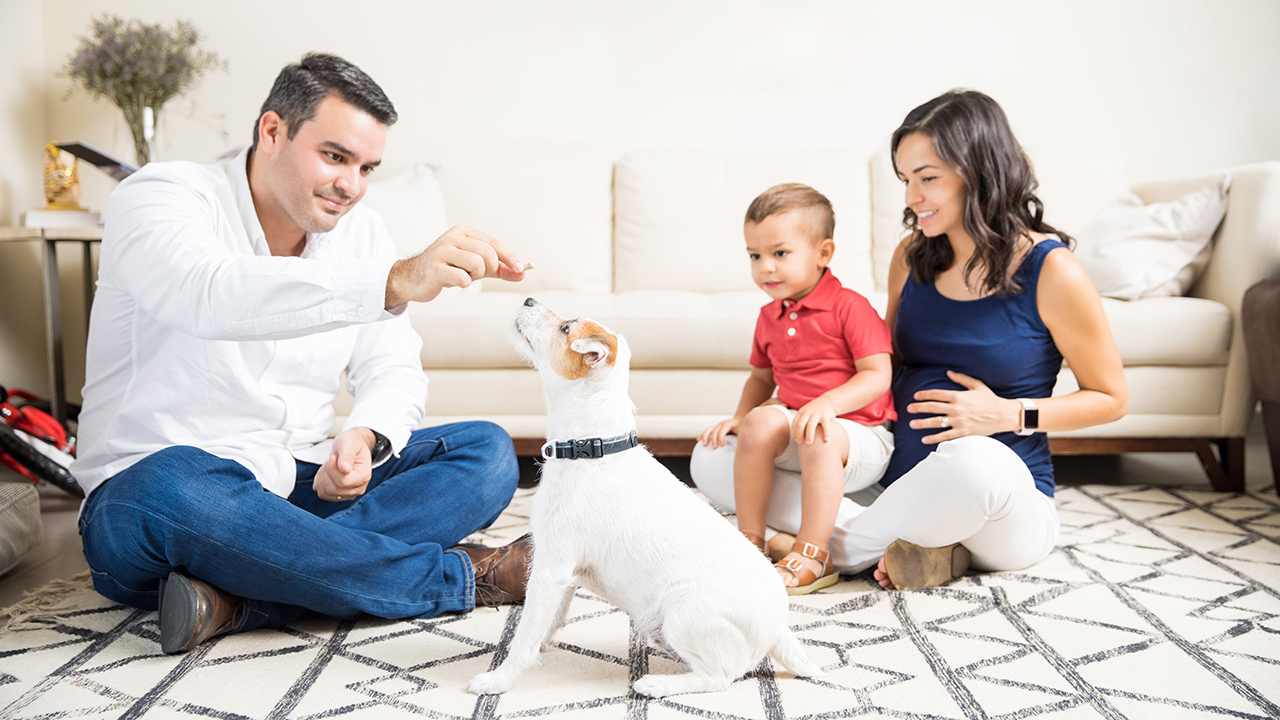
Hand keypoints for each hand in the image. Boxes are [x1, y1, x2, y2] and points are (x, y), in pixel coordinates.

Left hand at [313, 428, 374, 501]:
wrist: (352, 446)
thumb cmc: (352, 443)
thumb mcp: (349, 444)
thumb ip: (347, 455)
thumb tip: (345, 469)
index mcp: (364, 476)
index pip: (343, 482)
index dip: (332, 470)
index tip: (332, 457)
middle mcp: (358, 488)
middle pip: (334, 489)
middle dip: (326, 472)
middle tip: (331, 459)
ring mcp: (348, 493)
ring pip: (326, 493)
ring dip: (322, 477)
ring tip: (328, 465)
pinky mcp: (339, 495)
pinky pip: (322, 494)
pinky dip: (319, 482)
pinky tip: (325, 472)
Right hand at [386, 225, 525, 306]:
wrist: (412, 278)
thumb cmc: (447, 270)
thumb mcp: (475, 267)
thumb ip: (499, 269)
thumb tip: (522, 273)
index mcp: (463, 232)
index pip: (493, 242)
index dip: (509, 257)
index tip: (519, 269)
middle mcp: (452, 237)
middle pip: (487, 253)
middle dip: (490, 269)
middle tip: (478, 275)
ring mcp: (442, 252)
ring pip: (477, 264)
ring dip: (475, 276)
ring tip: (463, 276)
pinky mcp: (435, 268)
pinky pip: (462, 278)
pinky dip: (463, 284)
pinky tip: (452, 281)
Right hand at [698, 417, 741, 448]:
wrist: (740, 420)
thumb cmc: (742, 427)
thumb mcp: (744, 430)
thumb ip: (742, 436)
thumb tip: (742, 445)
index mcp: (728, 424)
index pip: (722, 430)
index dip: (721, 437)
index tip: (722, 445)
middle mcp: (721, 424)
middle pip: (715, 430)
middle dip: (714, 439)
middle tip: (715, 448)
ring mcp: (717, 425)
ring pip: (709, 430)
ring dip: (706, 437)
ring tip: (704, 445)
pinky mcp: (715, 428)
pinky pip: (707, 431)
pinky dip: (703, 435)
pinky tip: (699, 440)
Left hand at [793, 399, 837, 444]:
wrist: (828, 401)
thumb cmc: (815, 411)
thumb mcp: (806, 413)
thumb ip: (800, 422)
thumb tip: (796, 438)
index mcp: (801, 412)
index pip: (795, 423)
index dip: (794, 433)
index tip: (797, 441)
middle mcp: (808, 412)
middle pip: (800, 424)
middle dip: (799, 434)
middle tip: (800, 443)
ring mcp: (817, 413)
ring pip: (811, 425)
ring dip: (809, 435)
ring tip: (809, 444)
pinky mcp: (826, 415)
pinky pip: (825, 425)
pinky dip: (826, 433)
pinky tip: (826, 440)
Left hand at [907, 371, 1020, 443]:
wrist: (1003, 415)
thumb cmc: (990, 400)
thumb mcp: (977, 386)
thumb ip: (962, 379)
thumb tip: (948, 373)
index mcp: (959, 396)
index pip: (937, 394)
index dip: (924, 395)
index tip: (916, 396)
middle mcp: (957, 409)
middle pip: (933, 408)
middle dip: (918, 408)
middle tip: (908, 409)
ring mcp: (959, 422)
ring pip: (936, 422)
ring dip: (922, 423)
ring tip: (912, 424)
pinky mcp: (963, 432)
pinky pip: (945, 436)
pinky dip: (934, 438)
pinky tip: (924, 439)